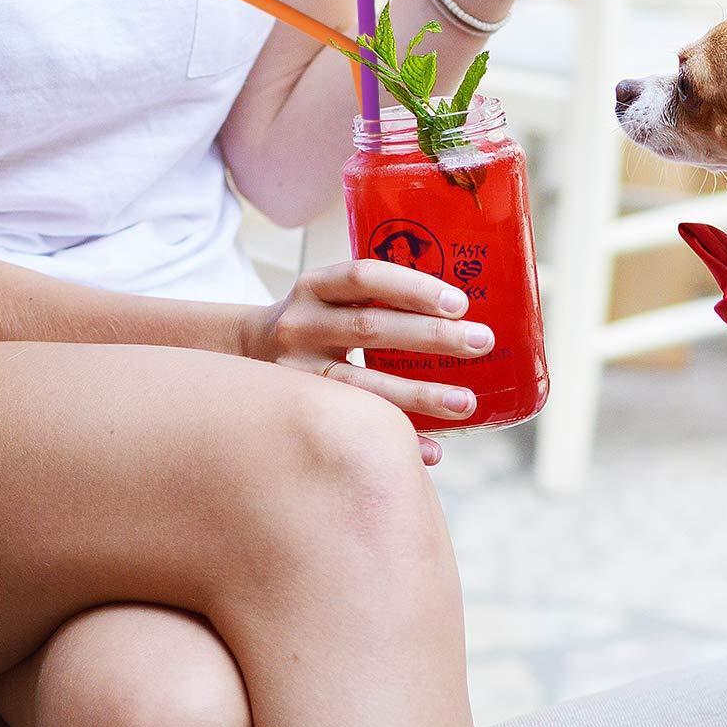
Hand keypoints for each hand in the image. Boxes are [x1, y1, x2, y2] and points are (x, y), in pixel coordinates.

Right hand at [249, 260, 493, 465]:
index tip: (459, 302)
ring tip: (467, 403)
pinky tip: (433, 450)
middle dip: (432, 336)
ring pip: (361, 385)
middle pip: (370, 327)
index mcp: (315, 286)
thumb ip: (378, 297)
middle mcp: (301, 324)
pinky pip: (352, 428)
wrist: (244, 354)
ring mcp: (294, 371)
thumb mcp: (331, 295)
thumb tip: (463, 311)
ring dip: (420, 395)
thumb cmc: (315, 321)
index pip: (364, 276)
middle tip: (482, 342)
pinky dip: (396, 438)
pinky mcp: (295, 411)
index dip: (412, 287)